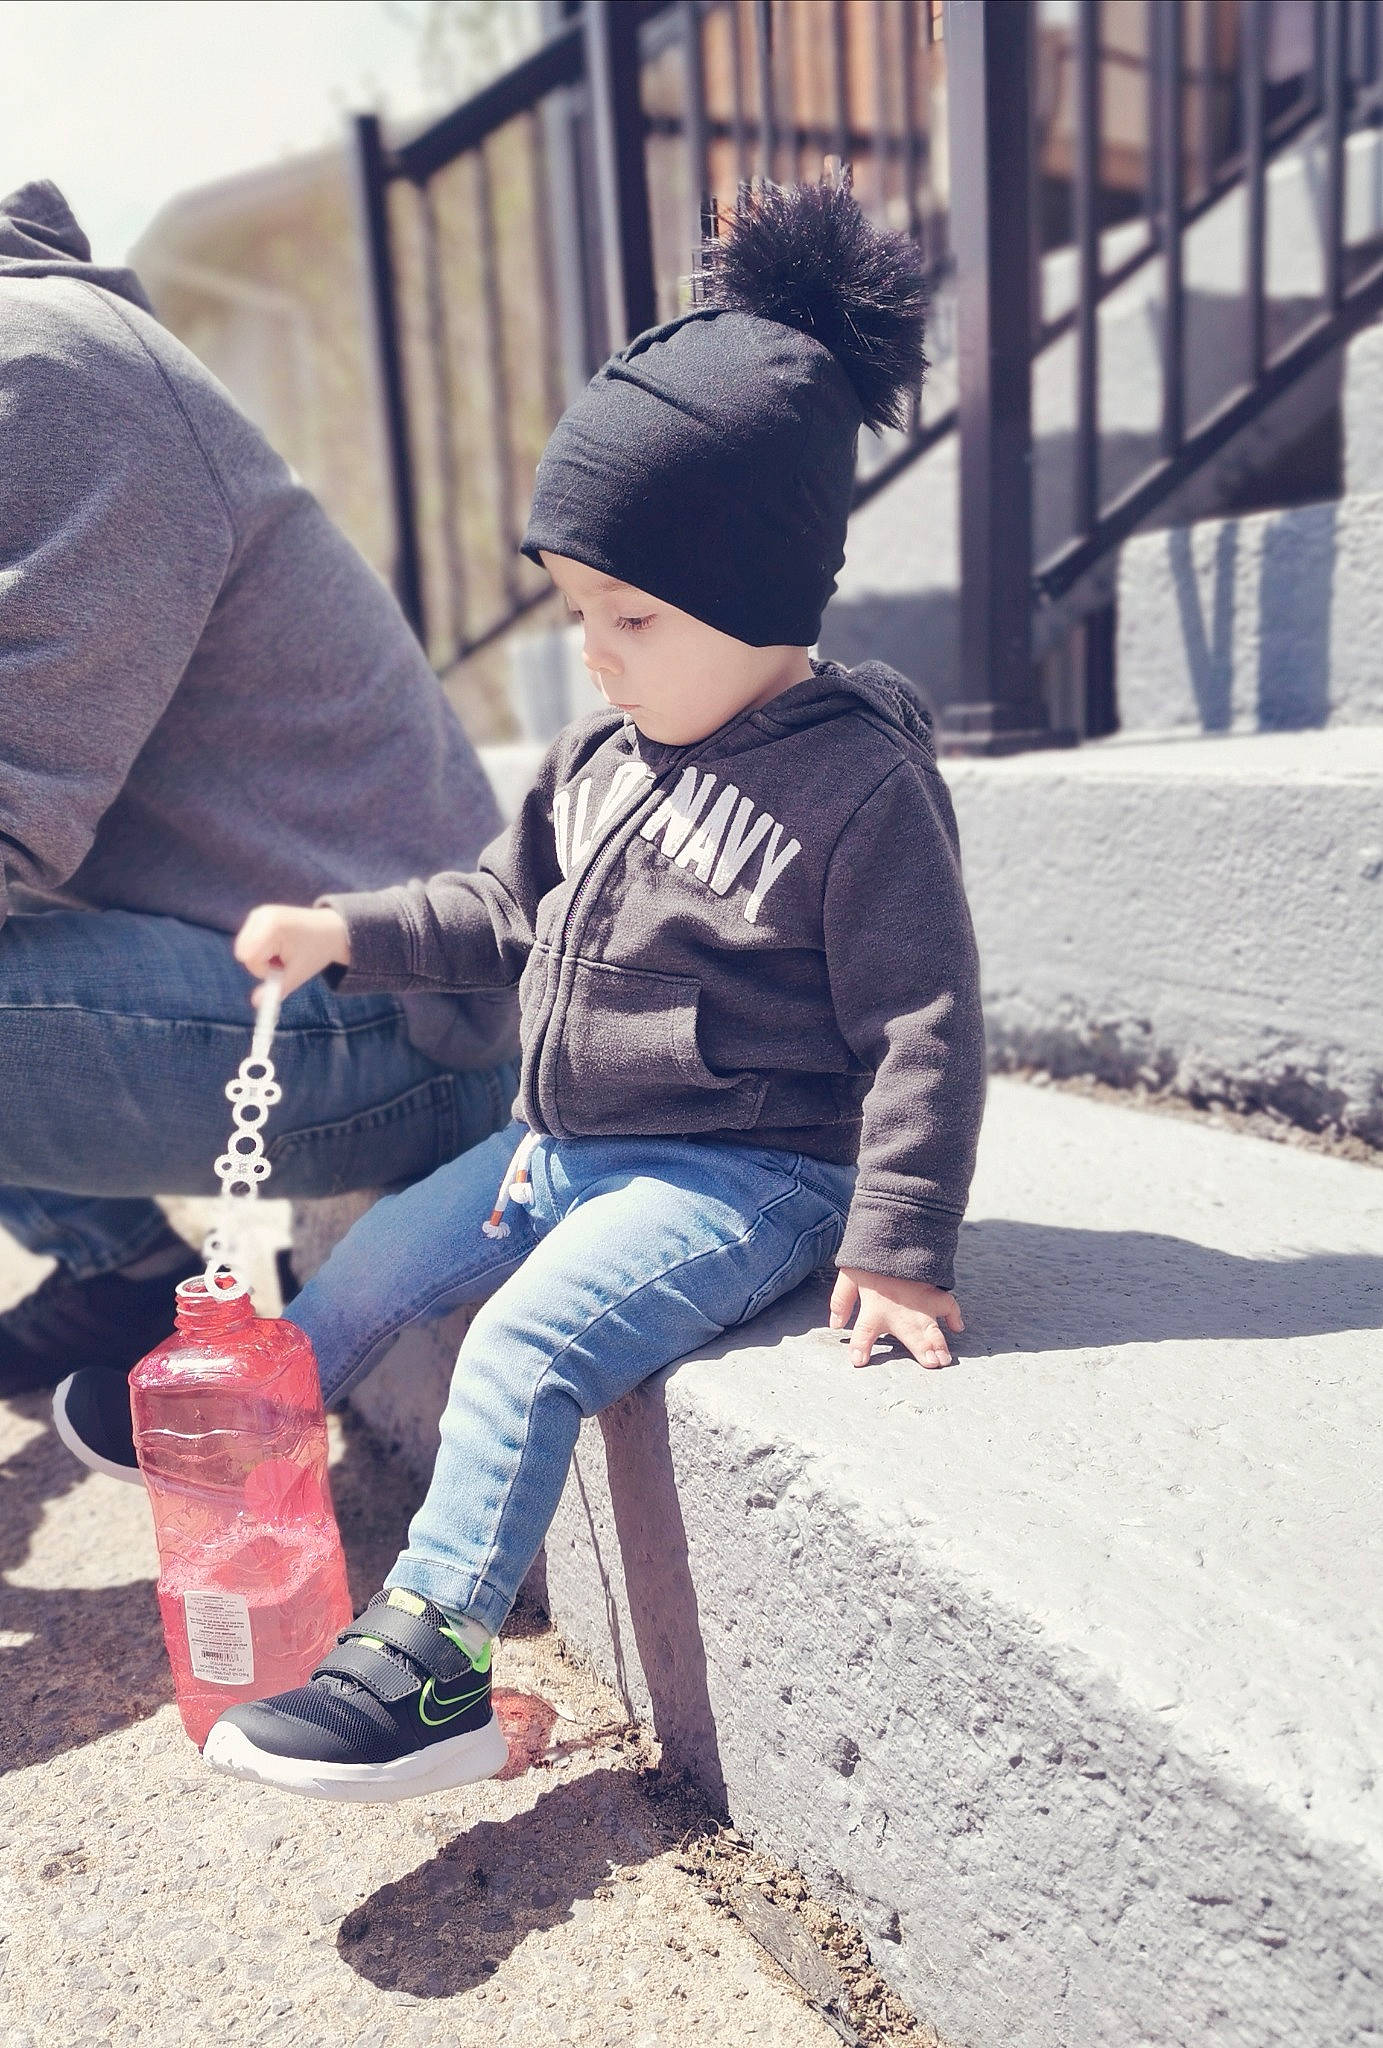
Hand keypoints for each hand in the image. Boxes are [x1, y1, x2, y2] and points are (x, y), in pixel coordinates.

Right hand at [234, 903, 349, 1000]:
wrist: (330, 930)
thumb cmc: (315, 952)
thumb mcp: (298, 973)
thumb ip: (276, 989)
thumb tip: (256, 1003)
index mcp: (272, 926)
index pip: (250, 959)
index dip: (264, 970)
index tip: (283, 967)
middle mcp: (261, 915)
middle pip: (245, 955)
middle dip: (262, 964)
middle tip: (284, 961)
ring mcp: (258, 913)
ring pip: (245, 950)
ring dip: (263, 958)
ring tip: (284, 952)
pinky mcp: (257, 915)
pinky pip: (249, 943)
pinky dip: (262, 949)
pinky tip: (280, 944)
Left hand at [829, 1267, 963, 1368]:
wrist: (894, 1230)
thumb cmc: (870, 1255)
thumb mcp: (849, 1274)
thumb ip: (842, 1300)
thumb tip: (835, 1324)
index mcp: (874, 1308)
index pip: (864, 1334)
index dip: (860, 1348)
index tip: (858, 1361)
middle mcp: (898, 1310)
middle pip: (911, 1335)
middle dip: (921, 1351)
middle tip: (932, 1364)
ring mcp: (918, 1302)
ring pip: (931, 1327)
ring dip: (939, 1343)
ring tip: (944, 1359)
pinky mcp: (931, 1291)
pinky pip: (947, 1304)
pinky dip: (954, 1315)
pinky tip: (957, 1327)